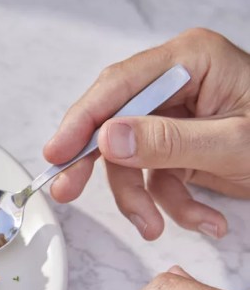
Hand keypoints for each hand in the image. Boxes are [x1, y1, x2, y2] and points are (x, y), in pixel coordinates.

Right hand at [44, 28, 249, 239]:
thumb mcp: (234, 143)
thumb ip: (169, 141)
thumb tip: (108, 138)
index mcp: (189, 62)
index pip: (119, 85)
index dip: (82, 120)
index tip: (56, 153)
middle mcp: (175, 84)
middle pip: (114, 121)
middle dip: (99, 165)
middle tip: (66, 191)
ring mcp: (175, 117)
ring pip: (130, 158)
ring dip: (143, 199)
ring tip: (157, 227)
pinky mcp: (178, 146)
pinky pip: (155, 177)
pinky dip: (173, 205)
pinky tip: (205, 221)